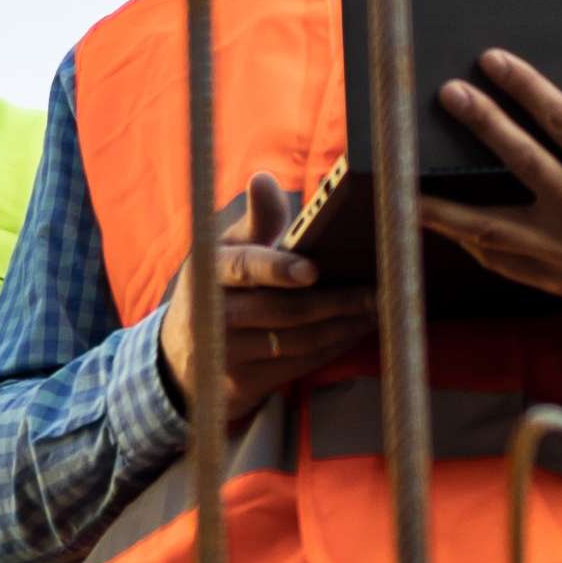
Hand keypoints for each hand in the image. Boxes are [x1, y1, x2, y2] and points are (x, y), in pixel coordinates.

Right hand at [153, 169, 377, 431]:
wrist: (184, 355)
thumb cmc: (221, 286)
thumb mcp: (228, 250)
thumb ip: (257, 220)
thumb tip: (264, 179)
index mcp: (210, 272)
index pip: (244, 267)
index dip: (278, 269)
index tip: (313, 270)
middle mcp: (213, 316)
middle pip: (283, 310)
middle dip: (336, 301)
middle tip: (377, 290)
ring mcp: (228, 354)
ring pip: (298, 341)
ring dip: (343, 326)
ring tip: (376, 309)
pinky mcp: (245, 383)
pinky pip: (300, 365)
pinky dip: (333, 348)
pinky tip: (356, 331)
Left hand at [420, 50, 561, 341]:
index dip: (527, 89)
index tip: (492, 59)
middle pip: (521, 160)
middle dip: (483, 123)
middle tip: (448, 93)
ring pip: (493, 224)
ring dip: (447, 204)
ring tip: (403, 186)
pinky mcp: (554, 277)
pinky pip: (500, 262)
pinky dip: (467, 244)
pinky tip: (437, 227)